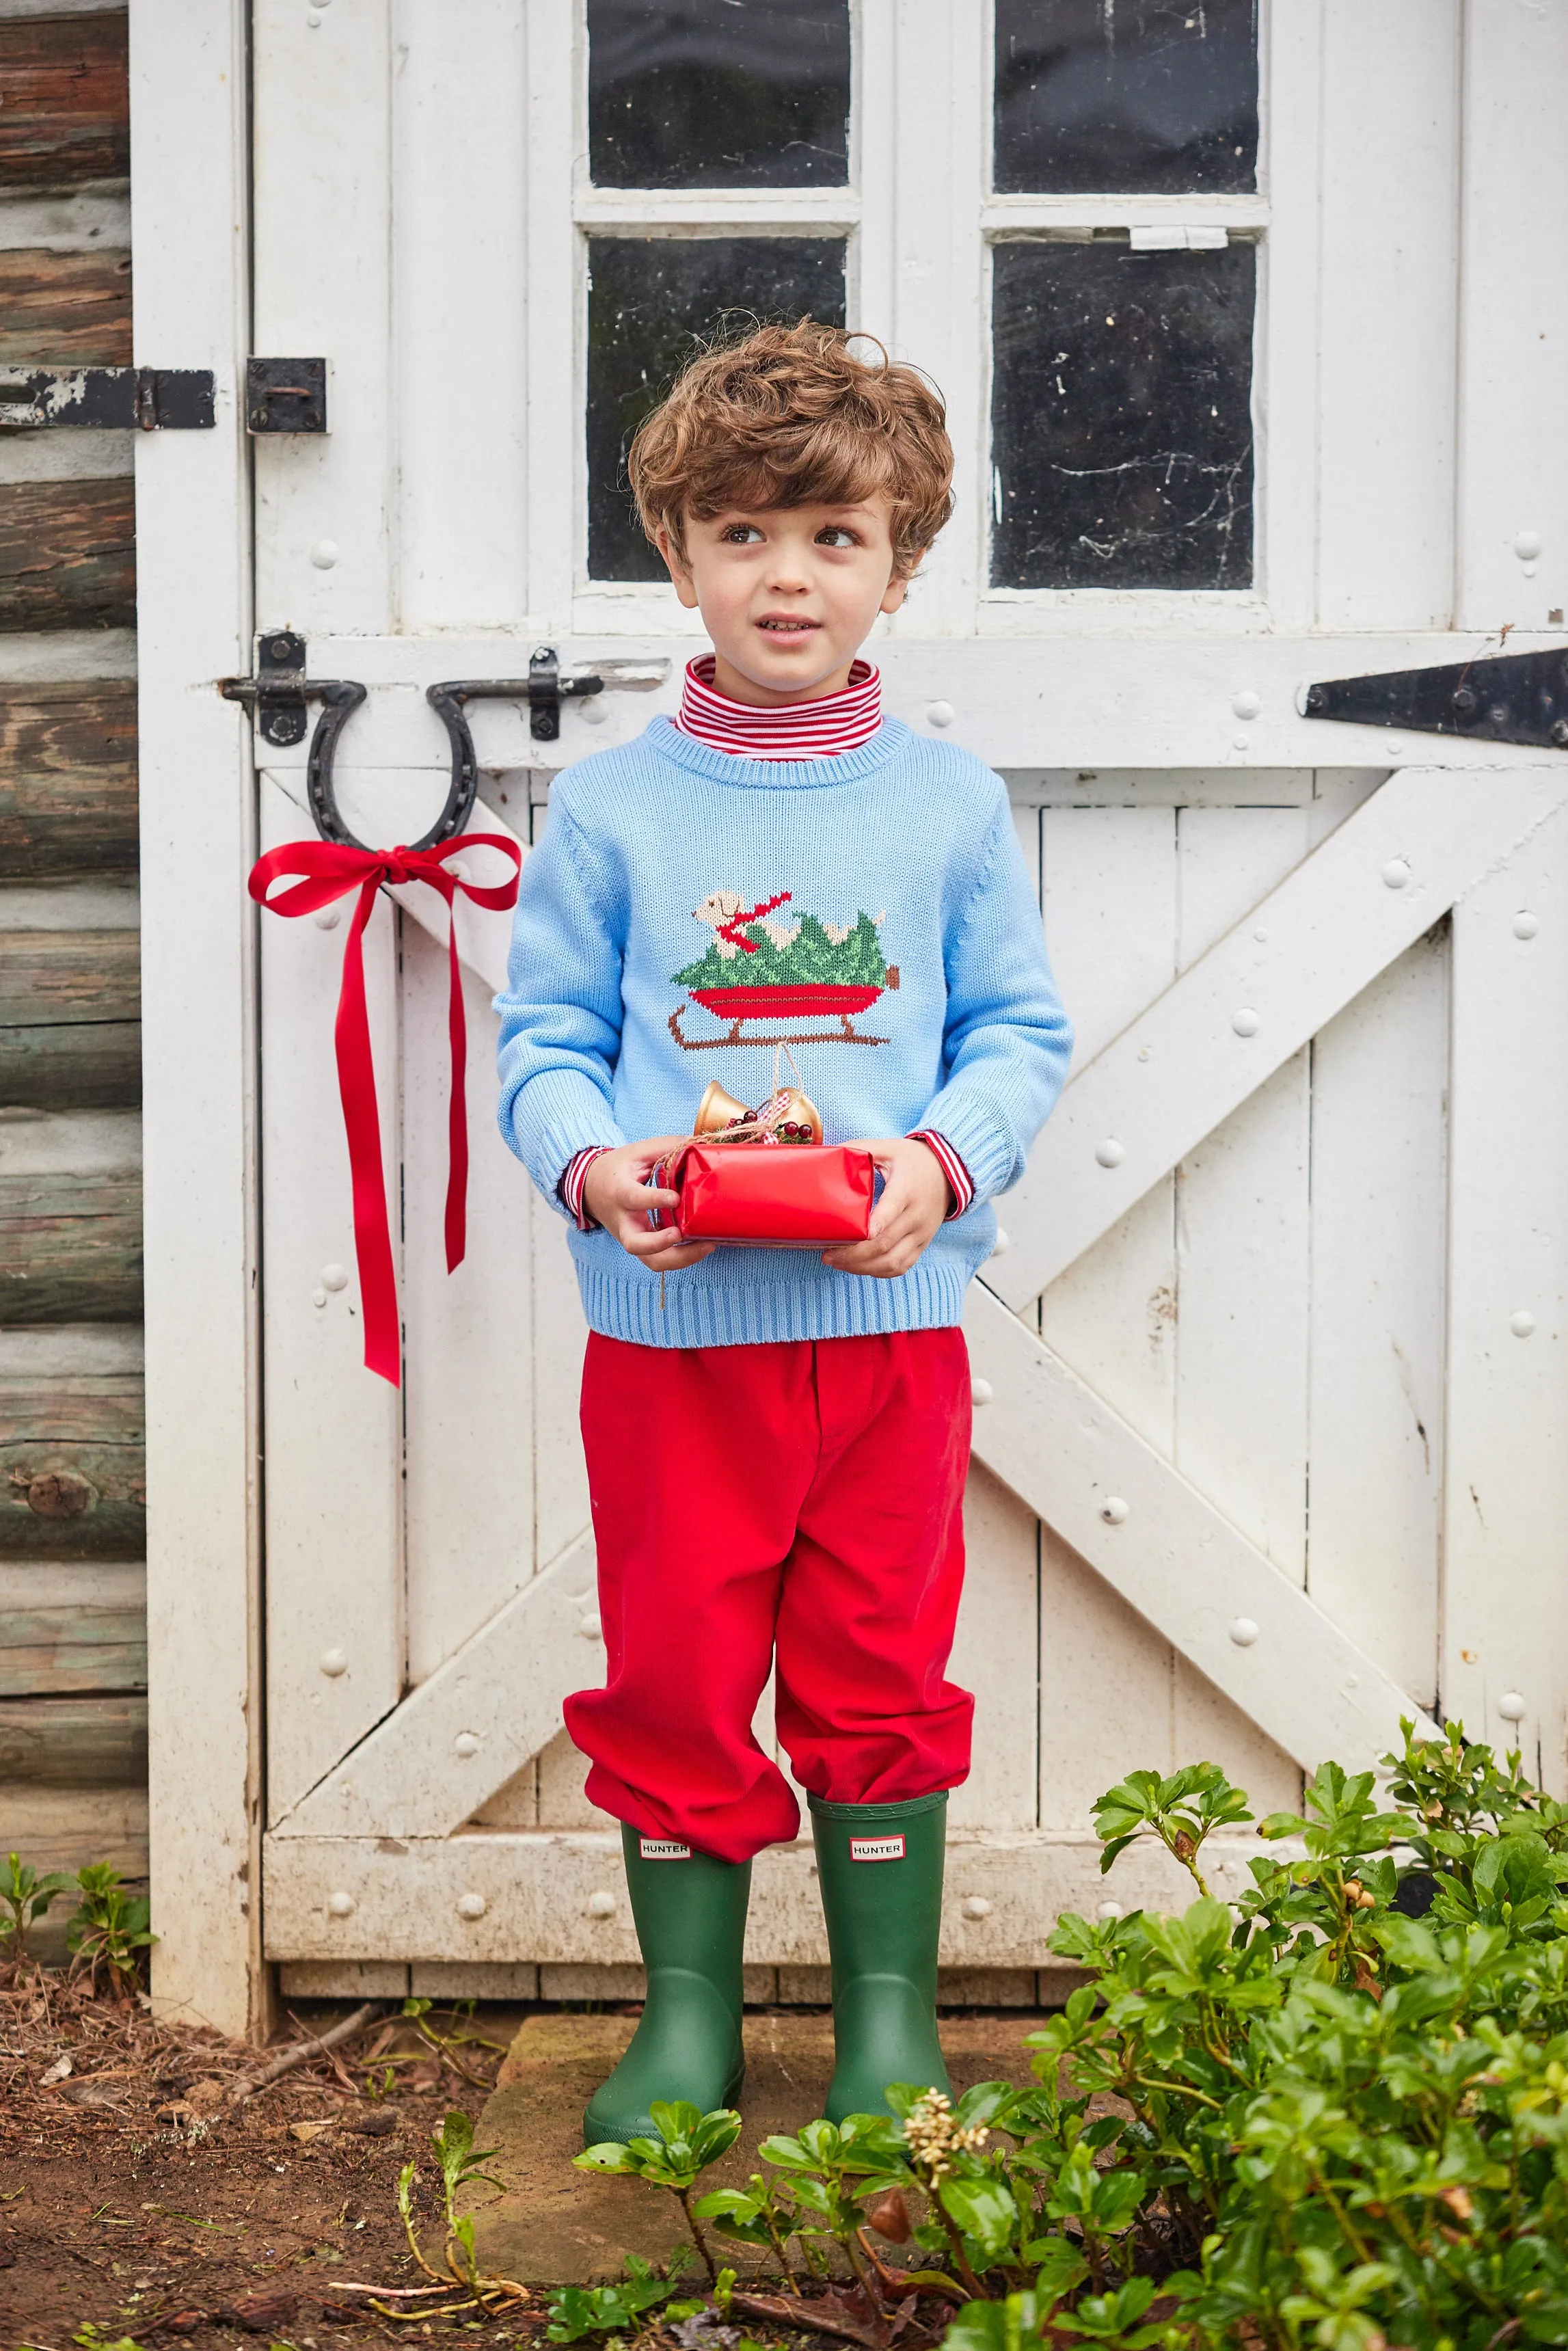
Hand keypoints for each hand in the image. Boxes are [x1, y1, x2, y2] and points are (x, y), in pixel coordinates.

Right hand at [581, 1138, 715, 1273]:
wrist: (592, 1188)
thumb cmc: (619, 1168)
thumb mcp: (638, 1152)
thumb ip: (668, 1148)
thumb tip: (701, 1144)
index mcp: (620, 1192)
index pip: (634, 1199)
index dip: (654, 1200)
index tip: (675, 1198)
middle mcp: (624, 1221)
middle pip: (636, 1245)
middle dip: (661, 1245)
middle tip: (682, 1234)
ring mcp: (632, 1237)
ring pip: (652, 1261)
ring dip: (681, 1259)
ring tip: (707, 1245)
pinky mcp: (643, 1246)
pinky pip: (661, 1260)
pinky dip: (683, 1257)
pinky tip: (704, 1245)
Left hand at [822, 1136, 949, 1278]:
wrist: (947, 1171)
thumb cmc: (912, 1160)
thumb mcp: (888, 1148)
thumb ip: (860, 1149)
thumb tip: (828, 1153)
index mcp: (906, 1190)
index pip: (890, 1211)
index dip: (872, 1227)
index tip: (851, 1235)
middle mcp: (916, 1216)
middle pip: (884, 1244)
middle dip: (852, 1255)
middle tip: (827, 1254)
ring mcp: (921, 1234)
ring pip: (891, 1262)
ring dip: (862, 1267)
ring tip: (838, 1262)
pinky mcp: (922, 1244)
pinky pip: (901, 1267)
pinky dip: (878, 1272)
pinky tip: (859, 1267)